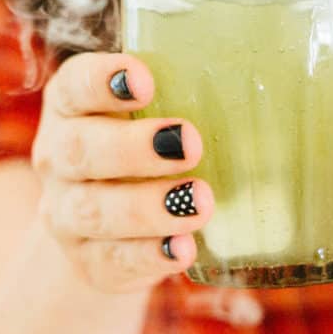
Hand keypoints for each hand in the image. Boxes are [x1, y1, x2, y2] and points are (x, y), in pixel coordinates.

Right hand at [30, 52, 210, 292]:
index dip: (102, 80)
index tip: (146, 80)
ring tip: (200, 201)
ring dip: (147, 207)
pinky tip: (183, 249)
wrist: (111, 230)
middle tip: (189, 143)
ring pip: (93, 211)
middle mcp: (58, 158)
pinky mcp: (88, 262)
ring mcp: (66, 214)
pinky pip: (111, 262)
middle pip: (78, 150)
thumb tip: (273, 70)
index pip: (74, 86)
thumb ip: (193, 91)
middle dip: (133, 147)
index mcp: (72, 107)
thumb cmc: (149, 149)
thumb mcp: (160, 113)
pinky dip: (149, 257)